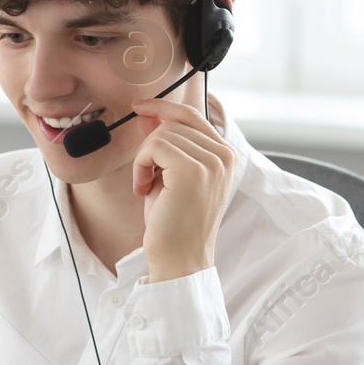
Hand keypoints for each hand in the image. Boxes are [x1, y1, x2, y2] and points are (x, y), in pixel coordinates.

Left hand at [129, 97, 236, 281]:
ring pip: (161, 133)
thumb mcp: (167, 175)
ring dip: (143, 159)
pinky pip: (154, 146)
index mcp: (224, 155)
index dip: (163, 107)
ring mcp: (211, 162)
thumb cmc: (173, 222)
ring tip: (146, 186)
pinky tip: (143, 188)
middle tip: (145, 178)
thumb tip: (147, 115)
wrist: (179, 257)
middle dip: (149, 146)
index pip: (191, 115)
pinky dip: (140, 165)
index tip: (139, 107)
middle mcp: (223, 155)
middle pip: (173, 123)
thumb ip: (162, 144)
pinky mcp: (192, 170)